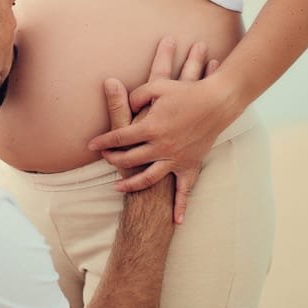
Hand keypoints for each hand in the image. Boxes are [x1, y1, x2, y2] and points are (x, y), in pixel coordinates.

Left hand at [95, 38, 219, 223]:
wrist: (217, 102)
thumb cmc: (186, 92)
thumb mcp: (157, 87)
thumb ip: (136, 96)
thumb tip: (126, 105)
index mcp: (150, 127)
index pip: (119, 138)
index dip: (103, 141)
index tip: (91, 145)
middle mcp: (160, 147)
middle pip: (129, 159)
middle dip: (112, 160)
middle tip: (104, 158)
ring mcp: (175, 159)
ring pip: (147, 178)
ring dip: (130, 184)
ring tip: (117, 187)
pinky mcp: (189, 165)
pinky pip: (184, 190)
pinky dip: (180, 206)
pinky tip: (175, 220)